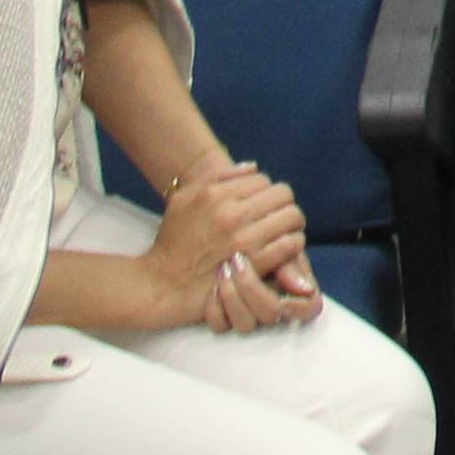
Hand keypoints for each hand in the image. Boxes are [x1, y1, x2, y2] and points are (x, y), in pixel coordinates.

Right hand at [146, 163, 316, 330]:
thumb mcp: (183, 200)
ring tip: (284, 232)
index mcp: (215, 194)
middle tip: (277, 217)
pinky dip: (293, 244)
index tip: (262, 205)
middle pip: (282, 195)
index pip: (263, 180)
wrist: (161, 286)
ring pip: (291, 217)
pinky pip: (289, 245)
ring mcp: (243, 240)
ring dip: (291, 224)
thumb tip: (253, 167)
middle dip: (282, 205)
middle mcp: (231, 214)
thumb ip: (218, 178)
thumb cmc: (171, 243)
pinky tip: (284, 249)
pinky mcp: (253, 265)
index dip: (265, 191)